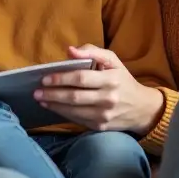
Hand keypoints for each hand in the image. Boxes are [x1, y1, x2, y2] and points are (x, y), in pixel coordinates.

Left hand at [34, 44, 164, 134]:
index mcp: (111, 79)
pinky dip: (63, 113)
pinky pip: (77, 119)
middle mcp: (108, 98)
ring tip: (41, 99)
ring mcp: (104, 115)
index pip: (81, 78)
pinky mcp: (100, 127)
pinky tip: (54, 107)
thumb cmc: (123, 80)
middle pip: (74, 97)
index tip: (45, 77)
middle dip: (53, 93)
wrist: (142, 108)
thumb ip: (92, 51)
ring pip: (73, 111)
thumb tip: (70, 50)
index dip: (61, 78)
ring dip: (54, 105)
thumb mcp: (113, 60)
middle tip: (37, 91)